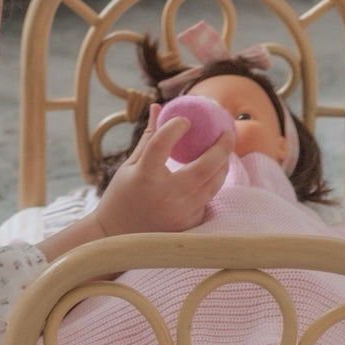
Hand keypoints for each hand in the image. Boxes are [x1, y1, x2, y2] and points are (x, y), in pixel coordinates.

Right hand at [92, 105, 232, 237]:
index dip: (176, 126)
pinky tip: (211, 173)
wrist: (117, 238)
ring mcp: (182, 211)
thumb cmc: (121, 197)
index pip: (163, 142)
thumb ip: (149, 137)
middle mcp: (167, 194)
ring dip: (222, 163)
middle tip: (227, 132)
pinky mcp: (190, 223)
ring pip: (215, 181)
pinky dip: (211, 183)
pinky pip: (209, 197)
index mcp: (145, 176)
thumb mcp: (129, 166)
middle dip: (222, 145)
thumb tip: (159, 107)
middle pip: (207, 164)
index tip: (186, 120)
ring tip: (222, 151)